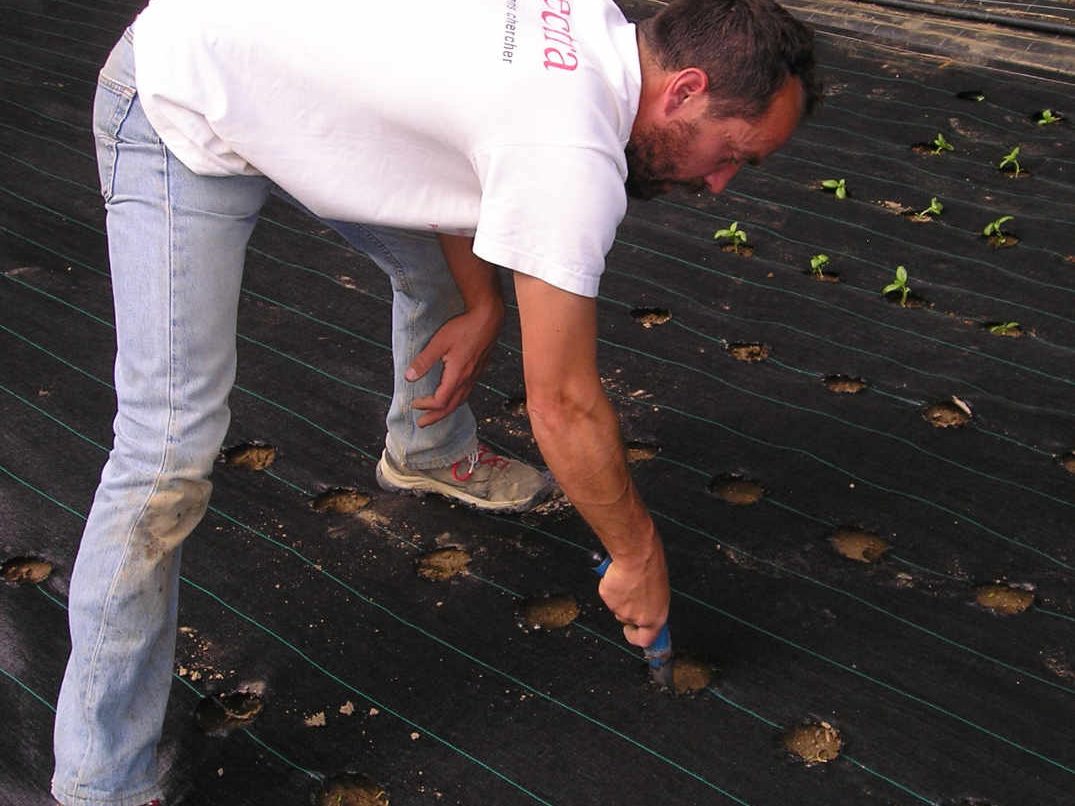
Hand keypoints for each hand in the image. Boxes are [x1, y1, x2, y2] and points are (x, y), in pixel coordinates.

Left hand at [405, 303, 503, 426]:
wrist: (488, 319)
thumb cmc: (464, 328)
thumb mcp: (439, 343)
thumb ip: (424, 361)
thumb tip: (409, 377)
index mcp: (457, 375)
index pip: (440, 400)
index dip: (426, 405)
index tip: (414, 403)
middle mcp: (467, 379)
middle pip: (451, 406)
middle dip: (436, 417)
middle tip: (422, 424)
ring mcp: (474, 376)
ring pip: (460, 401)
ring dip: (446, 411)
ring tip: (436, 415)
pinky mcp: (478, 371)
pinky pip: (466, 393)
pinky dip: (456, 401)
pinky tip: (452, 397)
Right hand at [597, 538, 669, 647]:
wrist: (636, 555)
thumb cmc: (652, 566)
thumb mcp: (660, 589)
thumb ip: (652, 602)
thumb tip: (647, 603)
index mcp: (656, 617)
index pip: (645, 640)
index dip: (636, 637)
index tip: (632, 632)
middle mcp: (638, 617)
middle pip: (628, 619)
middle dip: (626, 608)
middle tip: (630, 592)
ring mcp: (620, 609)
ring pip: (616, 606)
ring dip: (619, 595)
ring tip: (627, 579)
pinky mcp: (607, 598)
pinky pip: (607, 593)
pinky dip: (609, 585)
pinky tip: (618, 575)